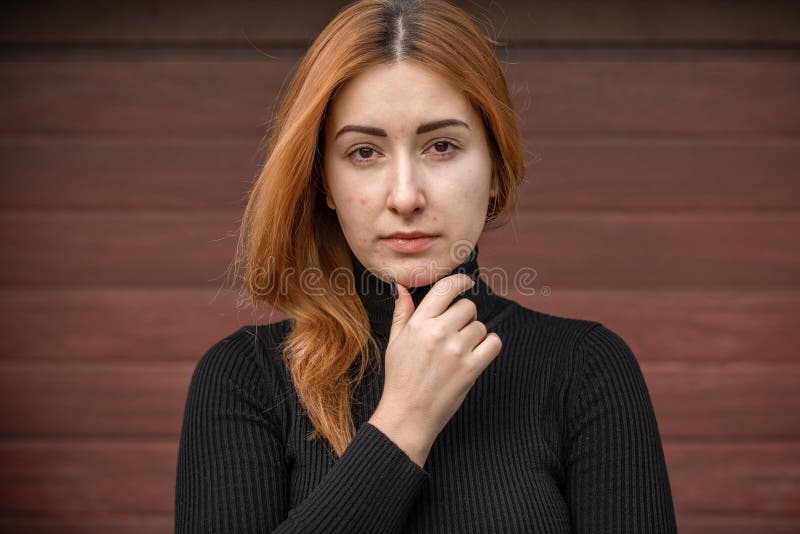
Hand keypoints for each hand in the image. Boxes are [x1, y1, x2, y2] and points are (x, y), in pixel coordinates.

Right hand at [368, 273, 502, 465]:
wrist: (408, 414)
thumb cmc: (400, 378)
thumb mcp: (394, 341)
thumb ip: (402, 312)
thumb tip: (400, 286)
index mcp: (418, 323)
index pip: (446, 288)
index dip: (460, 281)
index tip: (466, 284)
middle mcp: (438, 332)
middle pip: (467, 307)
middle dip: (465, 317)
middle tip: (455, 333)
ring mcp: (456, 350)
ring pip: (480, 326)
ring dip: (475, 335)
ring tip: (460, 350)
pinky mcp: (471, 368)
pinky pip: (494, 343)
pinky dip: (489, 347)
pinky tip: (476, 355)